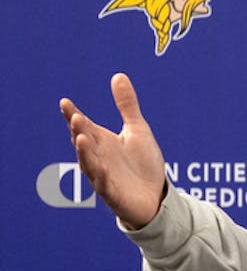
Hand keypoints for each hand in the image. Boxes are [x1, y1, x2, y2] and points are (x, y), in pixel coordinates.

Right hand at [60, 73, 166, 229]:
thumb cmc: (142, 163)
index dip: (73, 115)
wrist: (156, 195)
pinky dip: (101, 178)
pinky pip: (105, 186)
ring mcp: (104, 176)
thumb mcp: (137, 129)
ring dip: (85, 153)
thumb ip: (127, 105)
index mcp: (102, 142)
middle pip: (85, 143)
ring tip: (81, 138)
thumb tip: (118, 75)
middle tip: (75, 117)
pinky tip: (100, 170)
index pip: (84, 126)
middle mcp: (99, 158)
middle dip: (79, 131)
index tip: (65, 102)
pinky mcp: (114, 194)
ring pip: (90, 164)